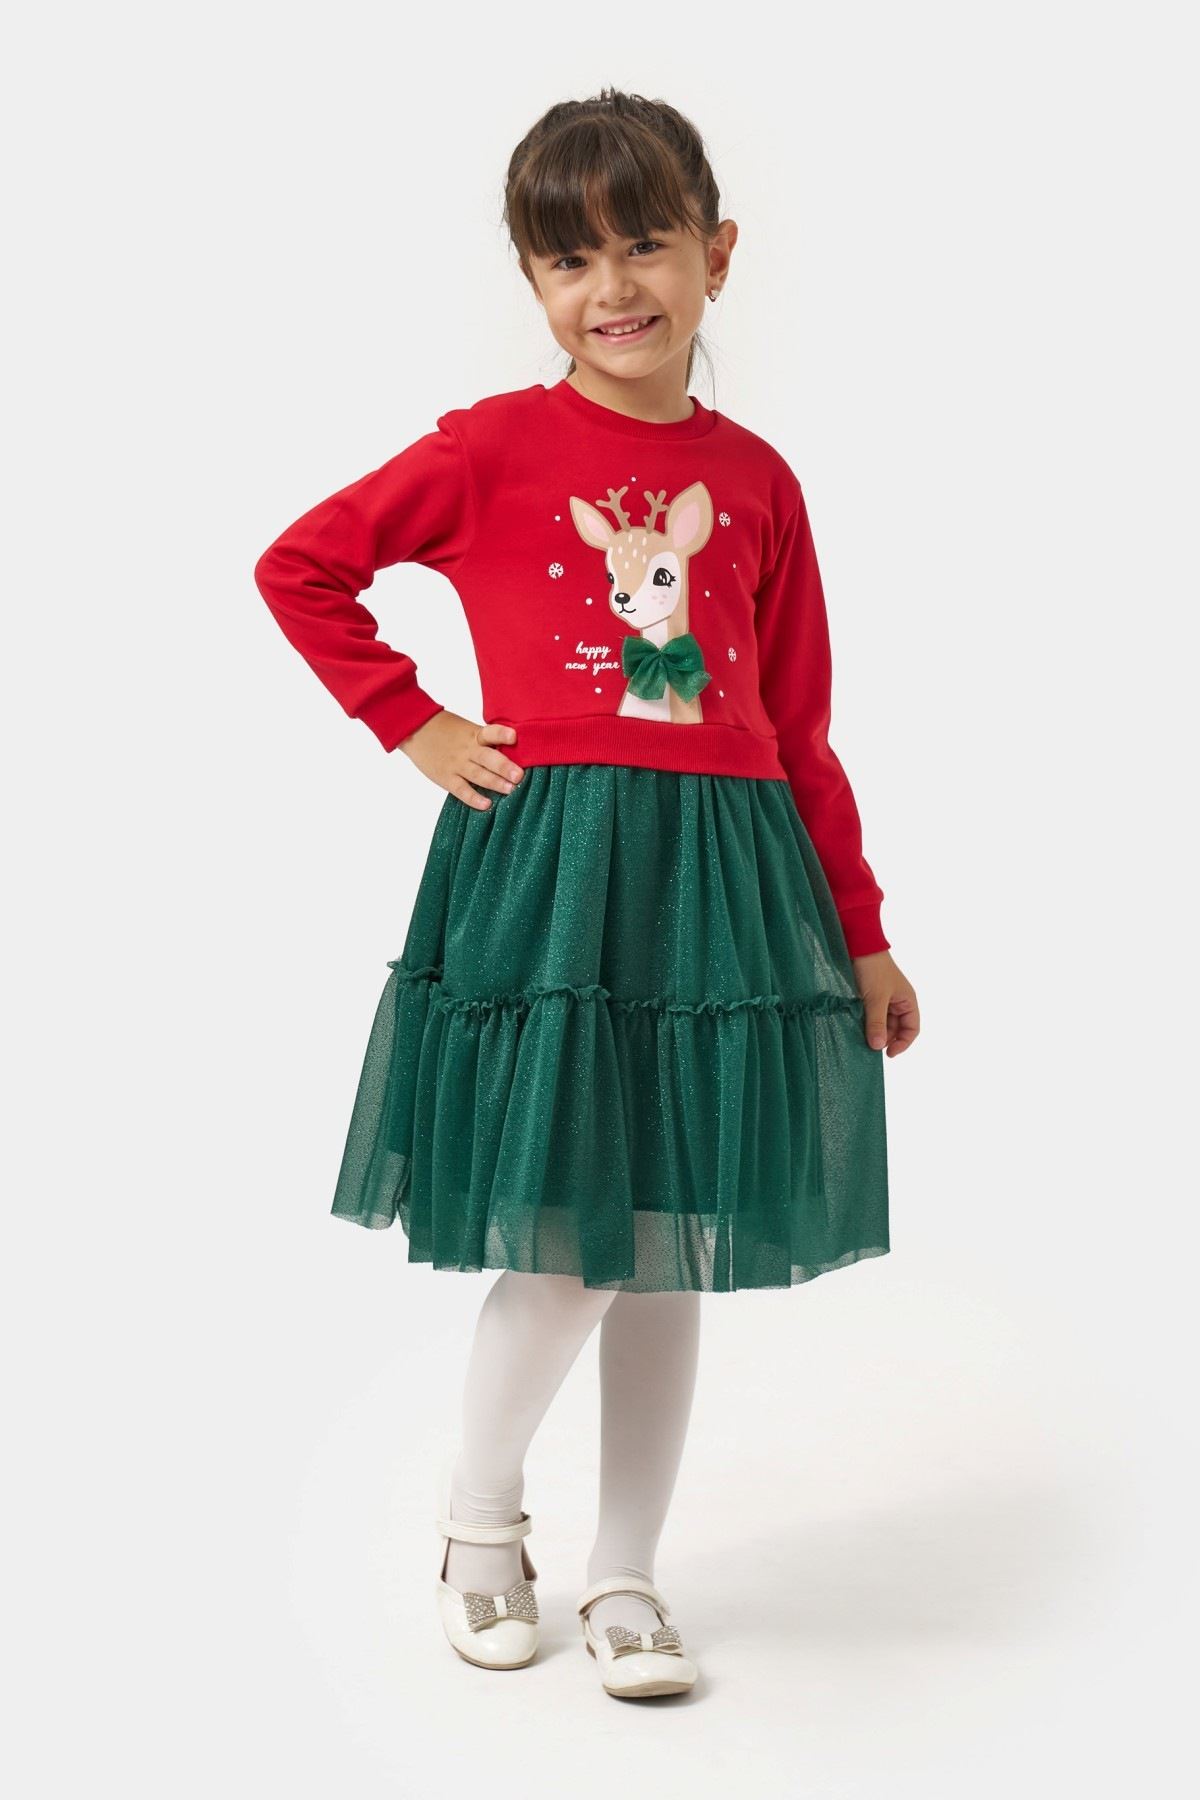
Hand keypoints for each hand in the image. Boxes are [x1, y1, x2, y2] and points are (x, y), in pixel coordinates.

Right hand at [397, 711, 524, 810]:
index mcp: (475, 735)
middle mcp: (468, 750)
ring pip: (478, 775)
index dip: (502, 734)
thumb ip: (485, 741)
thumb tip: (513, 753)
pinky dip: (473, 798)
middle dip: (504, 767)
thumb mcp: (467, 729)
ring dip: (495, 783)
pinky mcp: (446, 778)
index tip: (514, 737)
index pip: (490, 732)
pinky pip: (461, 790)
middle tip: (519, 776)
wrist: (414, 730)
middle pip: (488, 758)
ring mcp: (457, 765)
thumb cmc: (446, 729)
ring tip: (510, 790)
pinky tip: (486, 805)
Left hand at [850, 950, 919, 1055]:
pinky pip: (871, 1016)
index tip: (888, 1053)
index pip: (912, 1029)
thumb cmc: (873, 970)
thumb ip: (877, 1023)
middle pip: (896, 1028)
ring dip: (874, 1031)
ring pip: (882, 1023)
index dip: (903, 1043)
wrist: (859, 946)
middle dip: (885, 1038)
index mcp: (908, 1001)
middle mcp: (898, 1002)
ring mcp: (884, 1000)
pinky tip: (857, 1028)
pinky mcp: (870, 997)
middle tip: (870, 1046)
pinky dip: (866, 1023)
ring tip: (862, 1038)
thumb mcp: (876, 999)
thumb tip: (878, 1047)